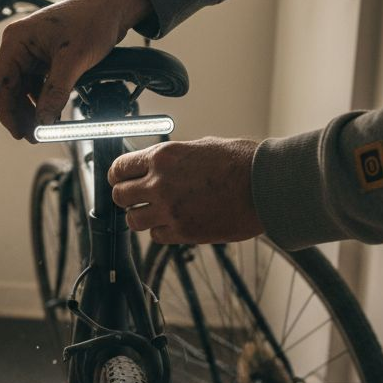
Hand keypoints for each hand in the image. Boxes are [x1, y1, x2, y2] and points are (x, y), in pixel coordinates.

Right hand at [0, 0, 151, 139]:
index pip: (1, 84)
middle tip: (33, 136)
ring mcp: (32, 51)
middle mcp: (19, 46)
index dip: (7, 112)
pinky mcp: (45, 57)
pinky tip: (52, 112)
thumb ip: (55, 92)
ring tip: (43, 127)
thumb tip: (43, 120)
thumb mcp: (73, 60)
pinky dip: (43, 100)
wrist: (112, 5)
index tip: (18, 132)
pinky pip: (37, 84)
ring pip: (23, 89)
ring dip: (32, 109)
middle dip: (20, 114)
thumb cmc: (92, 19)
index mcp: (16, 41)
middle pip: (10, 89)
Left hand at [109, 138, 263, 243]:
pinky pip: (155, 236)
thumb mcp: (200, 147)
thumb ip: (172, 159)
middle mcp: (160, 183)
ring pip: (133, 220)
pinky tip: (174, 223)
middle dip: (125, 197)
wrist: (265, 186)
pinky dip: (161, 231)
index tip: (120, 179)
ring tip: (155, 213)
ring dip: (140, 216)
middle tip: (136, 198)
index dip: (117, 175)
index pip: (119, 168)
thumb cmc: (240, 162)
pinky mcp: (183, 232)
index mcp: (163, 157)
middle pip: (120, 196)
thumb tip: (156, 165)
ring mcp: (169, 209)